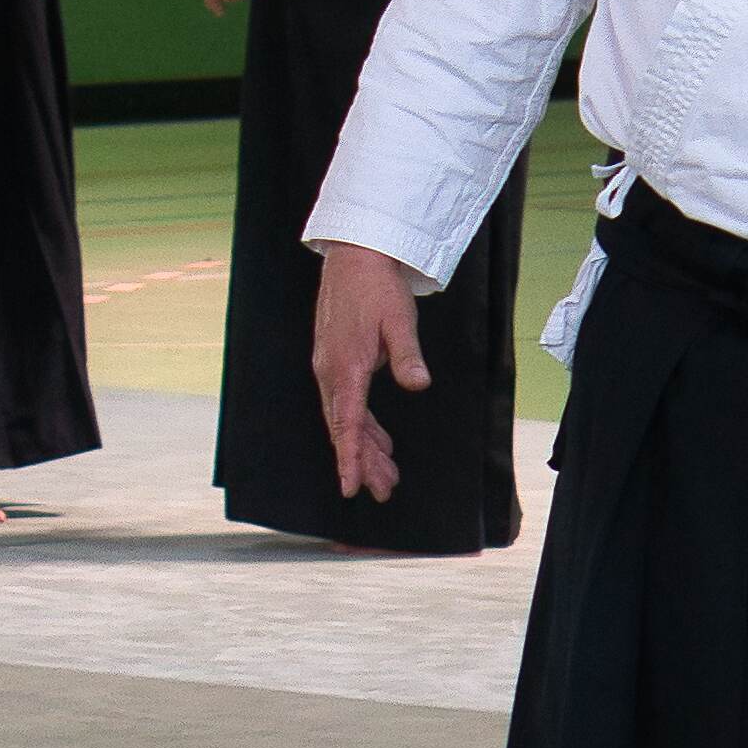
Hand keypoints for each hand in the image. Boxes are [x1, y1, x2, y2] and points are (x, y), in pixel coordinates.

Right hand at [314, 241, 429, 501]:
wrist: (355, 255)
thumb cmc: (377, 286)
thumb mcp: (400, 320)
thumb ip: (407, 355)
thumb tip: (417, 384)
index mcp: (345, 366)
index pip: (346, 422)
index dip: (350, 457)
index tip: (351, 486)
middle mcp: (331, 372)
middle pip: (345, 428)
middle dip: (363, 462)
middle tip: (384, 491)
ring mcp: (330, 367)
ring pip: (346, 418)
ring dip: (365, 447)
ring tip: (387, 476)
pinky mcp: (336, 361)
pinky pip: (347, 403)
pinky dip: (363, 425)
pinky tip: (379, 442)